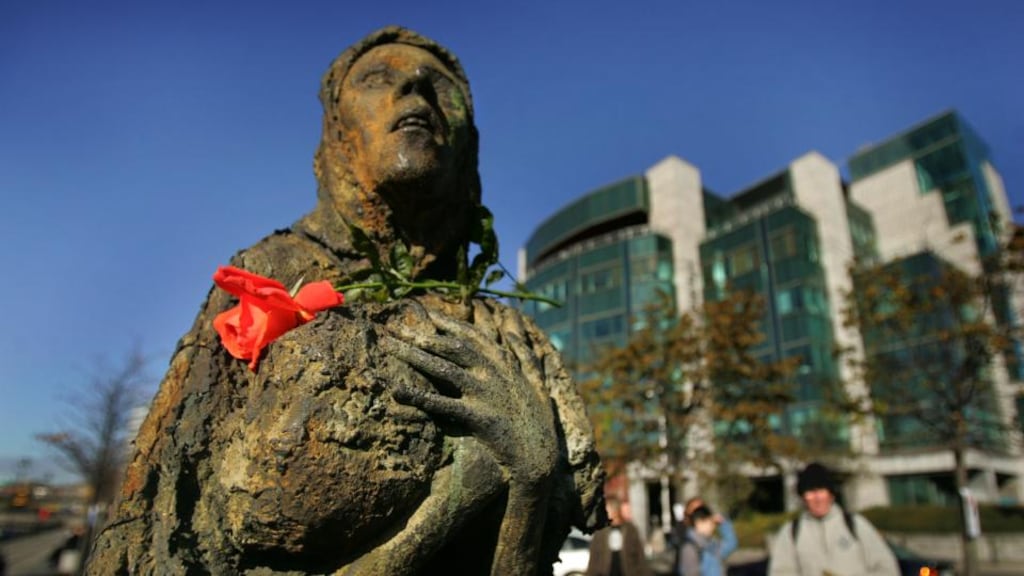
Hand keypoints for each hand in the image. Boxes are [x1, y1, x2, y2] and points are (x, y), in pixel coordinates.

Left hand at [383, 301, 557, 487]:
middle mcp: (494, 373)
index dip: (447, 322)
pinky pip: (442, 404)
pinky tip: (396, 391)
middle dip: (422, 334)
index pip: (472, 335)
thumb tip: (514, 332)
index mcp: (505, 363)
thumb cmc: (539, 422)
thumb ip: (526, 356)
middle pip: (452, 346)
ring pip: (443, 369)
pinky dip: (418, 397)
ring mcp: (486, 393)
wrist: (539, 459)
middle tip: (395, 328)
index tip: (426, 313)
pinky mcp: (478, 417)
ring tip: (388, 347)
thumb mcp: (538, 383)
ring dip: (413, 355)